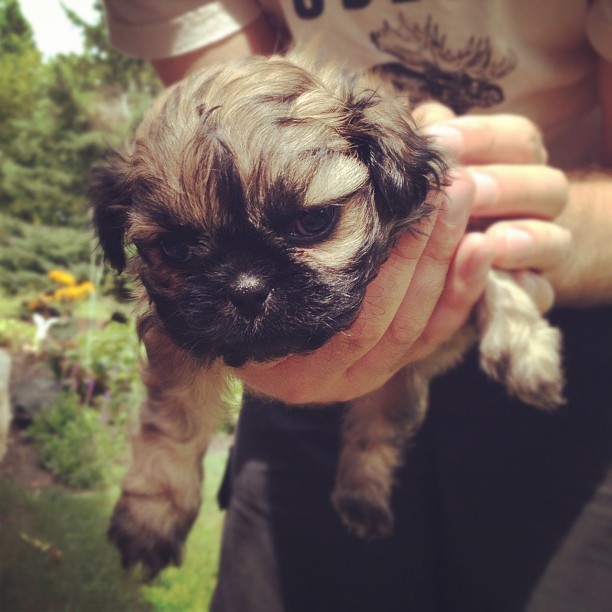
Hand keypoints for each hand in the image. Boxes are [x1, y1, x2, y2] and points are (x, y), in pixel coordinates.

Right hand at [234, 106, 571, 404]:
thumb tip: (301, 192)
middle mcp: (334, 381)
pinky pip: (434, 334)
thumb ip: (278, 254)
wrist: (242, 334)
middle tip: (449, 185)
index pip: (357, 321)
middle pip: (396, 320)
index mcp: (294, 370)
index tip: (411, 200)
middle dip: (428, 251)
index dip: (392, 265)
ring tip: (464, 199)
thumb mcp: (248, 281)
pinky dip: (460, 293)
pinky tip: (478, 248)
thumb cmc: (239, 299)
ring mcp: (366, 375)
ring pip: (420, 326)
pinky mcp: (391, 364)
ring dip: (448, 263)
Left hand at [420, 103, 570, 311]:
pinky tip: (501, 285)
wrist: (463, 258)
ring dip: (526, 240)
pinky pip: (541, 294)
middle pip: (548, 187)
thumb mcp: (434, 171)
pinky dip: (526, 291)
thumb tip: (421, 124)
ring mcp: (541, 251)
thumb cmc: (440, 202)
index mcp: (517, 165)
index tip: (439, 142)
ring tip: (489, 242)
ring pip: (556, 241)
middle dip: (503, 187)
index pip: (518, 140)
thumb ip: (433, 149)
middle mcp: (537, 204)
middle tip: (467, 190)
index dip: (481, 137)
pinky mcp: (532, 292)